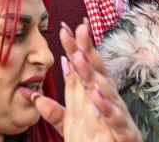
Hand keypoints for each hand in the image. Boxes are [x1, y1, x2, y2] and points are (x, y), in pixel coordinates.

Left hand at [33, 22, 141, 141]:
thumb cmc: (101, 138)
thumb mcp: (72, 124)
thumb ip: (54, 111)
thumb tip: (33, 95)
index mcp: (94, 95)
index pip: (82, 68)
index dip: (73, 48)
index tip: (62, 29)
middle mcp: (107, 99)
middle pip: (95, 70)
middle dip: (86, 49)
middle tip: (78, 28)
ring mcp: (117, 113)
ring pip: (104, 90)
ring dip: (92, 74)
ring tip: (79, 57)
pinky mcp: (124, 131)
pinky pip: (115, 118)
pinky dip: (106, 107)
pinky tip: (96, 96)